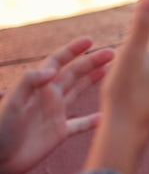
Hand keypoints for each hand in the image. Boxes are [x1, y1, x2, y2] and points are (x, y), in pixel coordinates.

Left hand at [0, 37, 113, 173]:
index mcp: (38, 87)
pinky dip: (92, 120)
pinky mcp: (58, 133)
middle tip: (112, 53)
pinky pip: (79, 124)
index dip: (73, 50)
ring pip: (78, 93)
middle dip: (91, 62)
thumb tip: (53, 70)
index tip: (89, 41)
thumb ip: (30, 82)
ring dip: (93, 82)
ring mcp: (55, 114)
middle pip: (73, 74)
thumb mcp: (11, 103)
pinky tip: (105, 116)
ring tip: (110, 72)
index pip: (57, 62)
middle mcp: (48, 97)